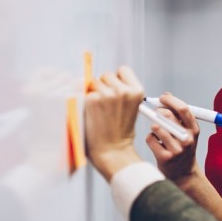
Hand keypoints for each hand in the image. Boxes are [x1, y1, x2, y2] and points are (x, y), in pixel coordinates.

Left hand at [83, 66, 144, 180]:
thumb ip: (122, 92)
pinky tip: (91, 112)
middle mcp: (123, 90)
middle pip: (107, 74)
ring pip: (94, 81)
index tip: (115, 91)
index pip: (123, 70)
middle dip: (104, 86)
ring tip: (99, 109)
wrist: (112, 150)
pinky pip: (84, 91)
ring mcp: (107, 94)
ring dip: (93, 92)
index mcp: (137, 91)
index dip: (118, 80)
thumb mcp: (131, 108)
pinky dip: (85, 100)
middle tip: (106, 105)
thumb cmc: (120, 132)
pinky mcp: (92, 99)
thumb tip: (102, 78)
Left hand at [145, 93, 200, 183]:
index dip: (170, 100)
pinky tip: (157, 144)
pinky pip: (150, 139)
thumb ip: (177, 114)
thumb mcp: (185, 130)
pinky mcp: (166, 158)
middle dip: (158, 112)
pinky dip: (150, 139)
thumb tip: (166, 95)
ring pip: (157, 127)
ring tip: (158, 133)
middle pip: (167, 116)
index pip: (183, 109)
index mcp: (194, 129)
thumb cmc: (181, 146)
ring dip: (154, 127)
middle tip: (156, 114)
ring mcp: (177, 149)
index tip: (162, 98)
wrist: (182, 173)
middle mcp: (188, 139)